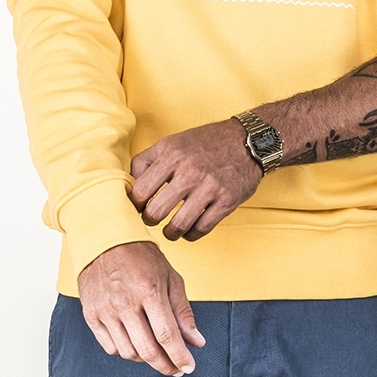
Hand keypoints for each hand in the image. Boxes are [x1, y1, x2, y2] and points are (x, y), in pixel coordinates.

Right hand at [76, 241, 204, 374]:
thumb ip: (183, 311)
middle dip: (166, 365)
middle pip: (147, 350)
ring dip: (146, 359)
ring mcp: (105, 311)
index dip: (180, 356)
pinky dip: (125, 351)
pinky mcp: (91, 315)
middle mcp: (125, 303)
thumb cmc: (142, 257)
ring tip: (157, 353)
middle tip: (176, 369)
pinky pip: (110, 347)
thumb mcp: (170, 277)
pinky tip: (136, 343)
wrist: (104, 240)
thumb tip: (197, 342)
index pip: (167, 335)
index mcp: (149, 291)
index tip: (189, 367)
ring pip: (128, 353)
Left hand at [130, 119, 262, 240]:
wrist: (247, 141)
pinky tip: (189, 228)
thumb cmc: (205, 143)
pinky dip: (191, 234)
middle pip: (155, 212)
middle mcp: (190, 171)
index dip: (134, 205)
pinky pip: (201, 229)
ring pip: (178, 226)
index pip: (140, 191)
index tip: (138, 208)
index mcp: (172, 155)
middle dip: (150, 220)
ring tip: (170, 229)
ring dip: (170, 233)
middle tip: (152, 218)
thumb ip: (146, 160)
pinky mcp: (227, 201)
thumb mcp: (171, 142)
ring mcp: (210, 187)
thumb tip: (129, 185)